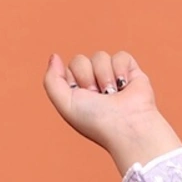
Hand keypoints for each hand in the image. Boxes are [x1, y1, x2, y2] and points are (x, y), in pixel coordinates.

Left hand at [43, 49, 180, 172]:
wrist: (126, 126)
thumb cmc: (96, 121)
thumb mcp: (65, 104)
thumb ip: (51, 81)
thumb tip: (54, 56)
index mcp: (77, 93)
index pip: (68, 69)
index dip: (74, 80)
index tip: (82, 97)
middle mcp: (93, 84)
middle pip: (80, 60)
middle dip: (87, 78)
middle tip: (97, 97)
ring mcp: (111, 77)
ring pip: (99, 56)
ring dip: (104, 77)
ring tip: (112, 96)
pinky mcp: (130, 71)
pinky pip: (120, 55)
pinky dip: (121, 70)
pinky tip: (125, 86)